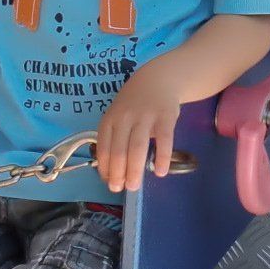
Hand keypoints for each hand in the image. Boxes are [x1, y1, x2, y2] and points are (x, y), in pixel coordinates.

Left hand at [95, 61, 181, 193]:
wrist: (159, 79)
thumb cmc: (135, 103)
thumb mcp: (118, 115)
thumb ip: (114, 137)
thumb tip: (112, 170)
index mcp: (110, 119)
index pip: (104, 147)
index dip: (105, 167)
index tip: (109, 182)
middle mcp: (125, 117)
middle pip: (119, 150)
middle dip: (118, 173)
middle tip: (121, 189)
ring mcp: (145, 116)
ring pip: (137, 148)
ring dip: (135, 170)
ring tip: (135, 186)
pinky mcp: (165, 117)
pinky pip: (163, 140)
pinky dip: (162, 158)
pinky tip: (160, 172)